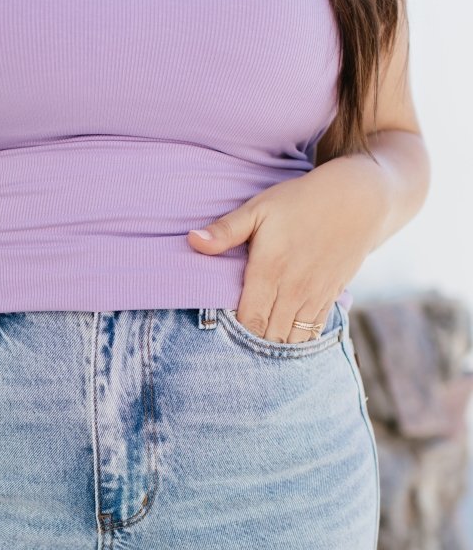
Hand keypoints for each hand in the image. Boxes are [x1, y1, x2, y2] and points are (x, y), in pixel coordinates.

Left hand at [186, 155, 388, 342]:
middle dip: (251, 346)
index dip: (233, 334)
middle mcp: (293, 289)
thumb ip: (225, 231)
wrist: (358, 199)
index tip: (221, 334)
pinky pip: (313, 332)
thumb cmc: (300, 201)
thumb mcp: (259, 208)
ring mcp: (314, 296)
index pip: (247, 320)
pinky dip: (297, 342)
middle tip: (234, 349)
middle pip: (268, 336)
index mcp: (269, 270)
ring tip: (256, 349)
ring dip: (274, 347)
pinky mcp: (330, 297)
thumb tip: (192, 241)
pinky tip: (284, 342)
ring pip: (291, 339)